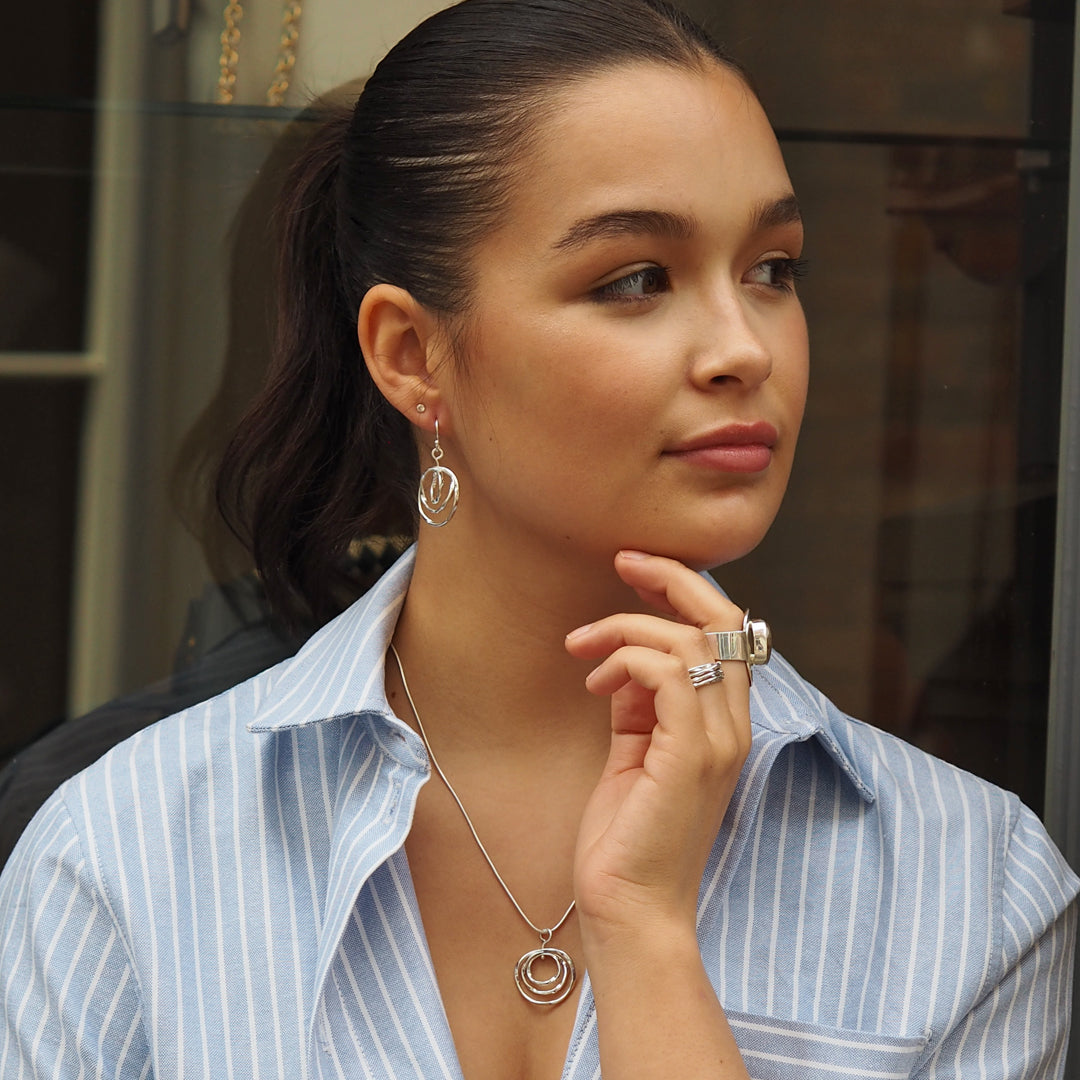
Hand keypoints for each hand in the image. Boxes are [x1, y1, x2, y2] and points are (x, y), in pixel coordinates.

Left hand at [564, 550, 752, 940]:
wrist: (629, 909)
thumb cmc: (627, 836)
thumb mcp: (635, 752)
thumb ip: (641, 705)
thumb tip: (626, 661)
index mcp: (724, 722)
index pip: (726, 630)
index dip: (684, 589)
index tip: (634, 570)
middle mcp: (733, 725)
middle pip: (723, 617)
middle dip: (671, 576)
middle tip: (622, 560)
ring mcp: (717, 740)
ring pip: (688, 637)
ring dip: (625, 627)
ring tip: (583, 651)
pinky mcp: (690, 754)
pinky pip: (668, 671)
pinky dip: (626, 659)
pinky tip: (596, 684)